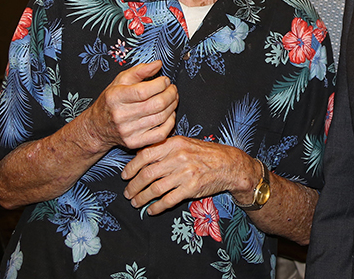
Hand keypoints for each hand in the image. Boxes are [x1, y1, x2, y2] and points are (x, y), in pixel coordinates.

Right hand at [83, 60, 177, 152]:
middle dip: (171, 94)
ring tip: (172, 99)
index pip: (144, 91)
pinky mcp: (135, 142)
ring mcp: (128, 131)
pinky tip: (169, 114)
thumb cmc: (111, 101)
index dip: (160, 84)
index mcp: (116, 97)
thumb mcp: (120, 80)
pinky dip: (170, 123)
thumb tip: (158, 64)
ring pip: (161, 118)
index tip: (165, 80)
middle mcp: (121, 115)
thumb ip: (140, 70)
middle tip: (172, 89)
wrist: (97, 126)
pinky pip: (161, 134)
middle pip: (156, 104)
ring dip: (173, 106)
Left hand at [121, 136, 257, 214]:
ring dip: (141, 198)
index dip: (131, 167)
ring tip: (136, 202)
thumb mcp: (185, 143)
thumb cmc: (206, 153)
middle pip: (147, 174)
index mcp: (174, 143)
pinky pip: (168, 200)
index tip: (125, 176)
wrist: (229, 164)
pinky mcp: (191, 189)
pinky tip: (151, 210)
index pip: (145, 155)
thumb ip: (165, 148)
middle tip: (128, 193)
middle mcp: (178, 157)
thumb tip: (141, 156)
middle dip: (133, 186)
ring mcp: (185, 174)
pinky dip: (156, 207)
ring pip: (155, 189)